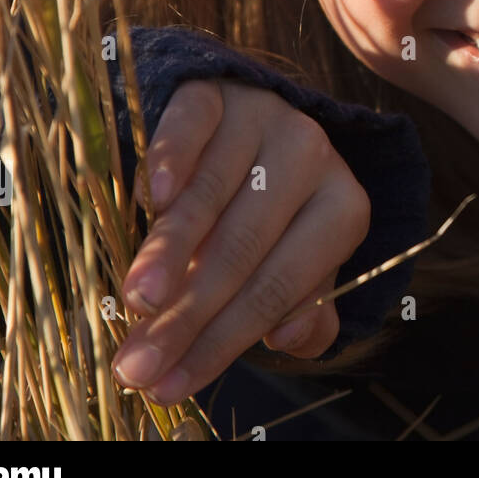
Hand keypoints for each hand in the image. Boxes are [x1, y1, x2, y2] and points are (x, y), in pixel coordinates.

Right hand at [110, 79, 369, 405]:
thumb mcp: (296, 259)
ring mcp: (265, 115)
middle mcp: (311, 155)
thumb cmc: (268, 214)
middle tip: (138, 365)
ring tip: (135, 303)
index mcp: (343, 206)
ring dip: (168, 254)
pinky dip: (171, 162)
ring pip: (212, 194)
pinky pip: (192, 127)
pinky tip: (150, 199)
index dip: (226, 341)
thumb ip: (301, 306)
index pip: (282, 286)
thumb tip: (290, 336)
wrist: (246, 123)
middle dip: (188, 315)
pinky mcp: (217, 91)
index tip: (173, 386)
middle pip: (243, 248)